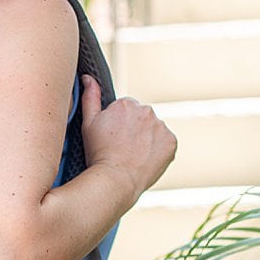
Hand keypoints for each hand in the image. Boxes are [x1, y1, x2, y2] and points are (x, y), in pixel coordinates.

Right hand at [79, 74, 176, 198]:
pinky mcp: (171, 142)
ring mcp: (161, 127)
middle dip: (134, 130)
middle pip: (141, 118)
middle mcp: (146, 111)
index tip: (113, 139)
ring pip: (154, 130)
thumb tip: (88, 78)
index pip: (126, 109)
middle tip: (122, 148)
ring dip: (147, 139)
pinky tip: (144, 160)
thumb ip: (90, 97)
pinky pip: (165, 143)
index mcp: (126, 104)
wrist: (116, 180)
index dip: (118, 125)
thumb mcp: (88, 124)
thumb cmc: (98, 154)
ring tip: (133, 156)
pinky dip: (158, 150)